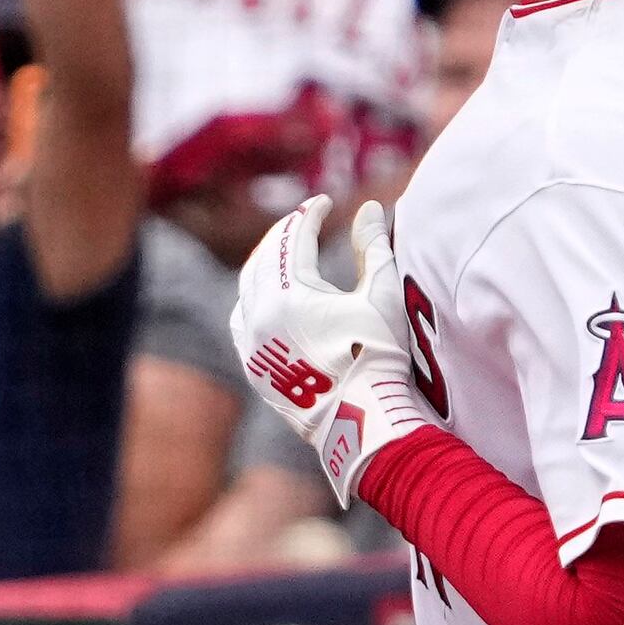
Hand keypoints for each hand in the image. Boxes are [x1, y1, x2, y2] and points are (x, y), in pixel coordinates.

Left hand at [231, 196, 435, 507]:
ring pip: (246, 288)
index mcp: (291, 293)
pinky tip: (264, 296)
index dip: (309, 214)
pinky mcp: (253, 367)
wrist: (362, 422)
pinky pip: (241, 321)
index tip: (321, 202)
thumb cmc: (378, 358)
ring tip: (283, 253)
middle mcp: (261, 314)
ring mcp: (252, 343)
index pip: (293, 237)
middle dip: (282, 235)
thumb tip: (367, 208)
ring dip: (263, 263)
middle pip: (264, 257)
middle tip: (301, 222)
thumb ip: (373, 248)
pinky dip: (251, 299)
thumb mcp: (382, 297)